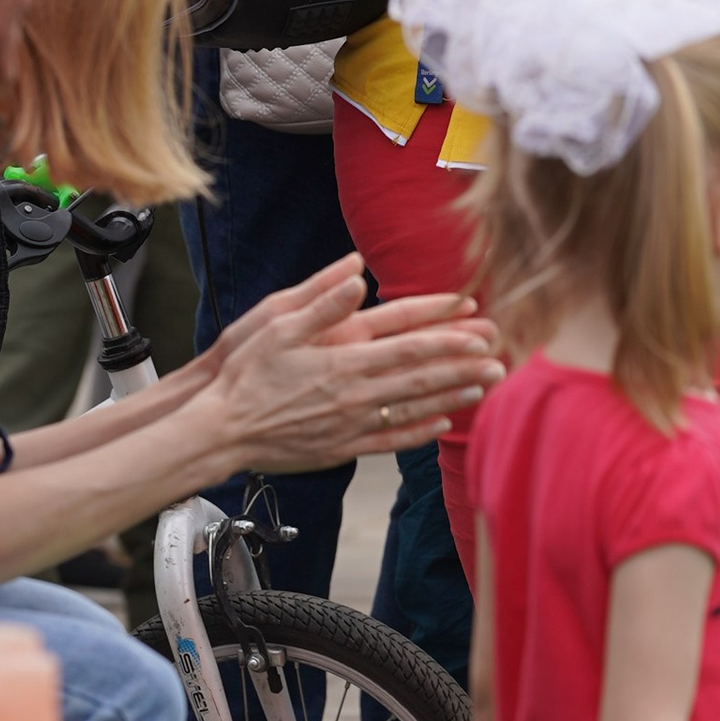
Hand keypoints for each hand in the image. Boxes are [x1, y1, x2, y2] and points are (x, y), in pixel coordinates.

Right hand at [207, 258, 504, 469]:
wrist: (218, 431)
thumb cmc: (243, 375)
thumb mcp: (275, 324)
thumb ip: (321, 300)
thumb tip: (356, 272)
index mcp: (343, 358)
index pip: (407, 342)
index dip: (446, 332)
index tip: (478, 325)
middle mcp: (354, 392)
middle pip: (420, 375)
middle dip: (463, 364)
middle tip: (501, 358)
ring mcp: (349, 423)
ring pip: (412, 408)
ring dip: (452, 395)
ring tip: (485, 387)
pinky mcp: (340, 447)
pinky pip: (389, 441)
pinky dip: (419, 433)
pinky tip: (442, 427)